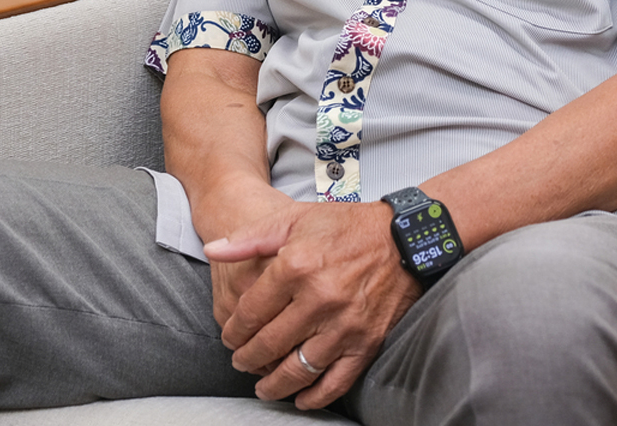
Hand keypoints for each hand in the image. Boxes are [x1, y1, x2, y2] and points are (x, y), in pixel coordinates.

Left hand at [204, 200, 420, 408]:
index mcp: (297, 265)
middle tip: (240, 361)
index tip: (230, 336)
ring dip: (274, 384)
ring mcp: (344, 324)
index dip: (233, 329)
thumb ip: (250, 237)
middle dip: (247, 358)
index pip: (250, 311)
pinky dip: (315, 396)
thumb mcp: (294, 218)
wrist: (402, 238)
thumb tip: (214, 249)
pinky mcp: (366, 342)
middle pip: (268, 344)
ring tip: (263, 386)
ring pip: (297, 369)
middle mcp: (319, 298)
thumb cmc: (347, 226)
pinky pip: (335, 381)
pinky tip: (301, 398)